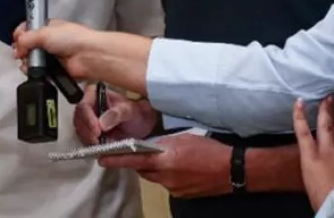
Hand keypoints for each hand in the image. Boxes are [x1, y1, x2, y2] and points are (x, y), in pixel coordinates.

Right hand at [12, 19, 99, 79]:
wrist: (87, 56)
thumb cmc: (71, 38)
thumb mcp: (44, 32)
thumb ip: (27, 38)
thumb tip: (17, 47)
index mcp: (49, 27)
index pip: (29, 29)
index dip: (21, 33)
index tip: (16, 38)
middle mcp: (50, 41)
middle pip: (28, 45)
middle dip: (21, 49)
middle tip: (20, 53)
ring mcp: (52, 57)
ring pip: (32, 60)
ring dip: (26, 61)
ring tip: (27, 62)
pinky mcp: (54, 71)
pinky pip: (39, 72)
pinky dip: (34, 72)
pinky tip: (32, 70)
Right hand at [74, 85, 156, 144]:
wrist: (142, 124)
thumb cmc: (137, 113)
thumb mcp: (130, 111)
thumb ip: (117, 114)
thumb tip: (102, 122)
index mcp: (96, 94)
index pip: (84, 106)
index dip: (88, 119)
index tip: (97, 131)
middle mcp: (89, 106)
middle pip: (79, 119)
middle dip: (87, 131)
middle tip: (97, 141)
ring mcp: (88, 119)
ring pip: (80, 130)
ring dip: (88, 139)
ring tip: (101, 145)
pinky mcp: (90, 132)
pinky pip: (85, 139)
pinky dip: (91, 145)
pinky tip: (101, 147)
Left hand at [99, 133, 232, 197]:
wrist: (232, 170)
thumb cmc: (209, 148)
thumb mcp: (183, 138)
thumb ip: (163, 143)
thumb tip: (151, 146)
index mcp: (165, 159)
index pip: (133, 158)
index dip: (116, 159)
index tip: (100, 158)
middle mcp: (165, 176)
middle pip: (142, 169)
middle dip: (138, 161)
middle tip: (137, 151)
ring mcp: (173, 188)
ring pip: (154, 177)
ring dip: (154, 168)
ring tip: (165, 158)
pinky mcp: (181, 195)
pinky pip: (166, 184)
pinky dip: (167, 175)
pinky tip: (179, 168)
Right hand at [294, 96, 333, 210]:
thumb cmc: (320, 194)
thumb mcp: (308, 175)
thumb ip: (310, 159)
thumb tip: (312, 150)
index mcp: (311, 156)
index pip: (303, 131)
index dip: (300, 115)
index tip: (299, 101)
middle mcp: (326, 151)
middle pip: (325, 126)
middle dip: (326, 110)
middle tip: (329, 95)